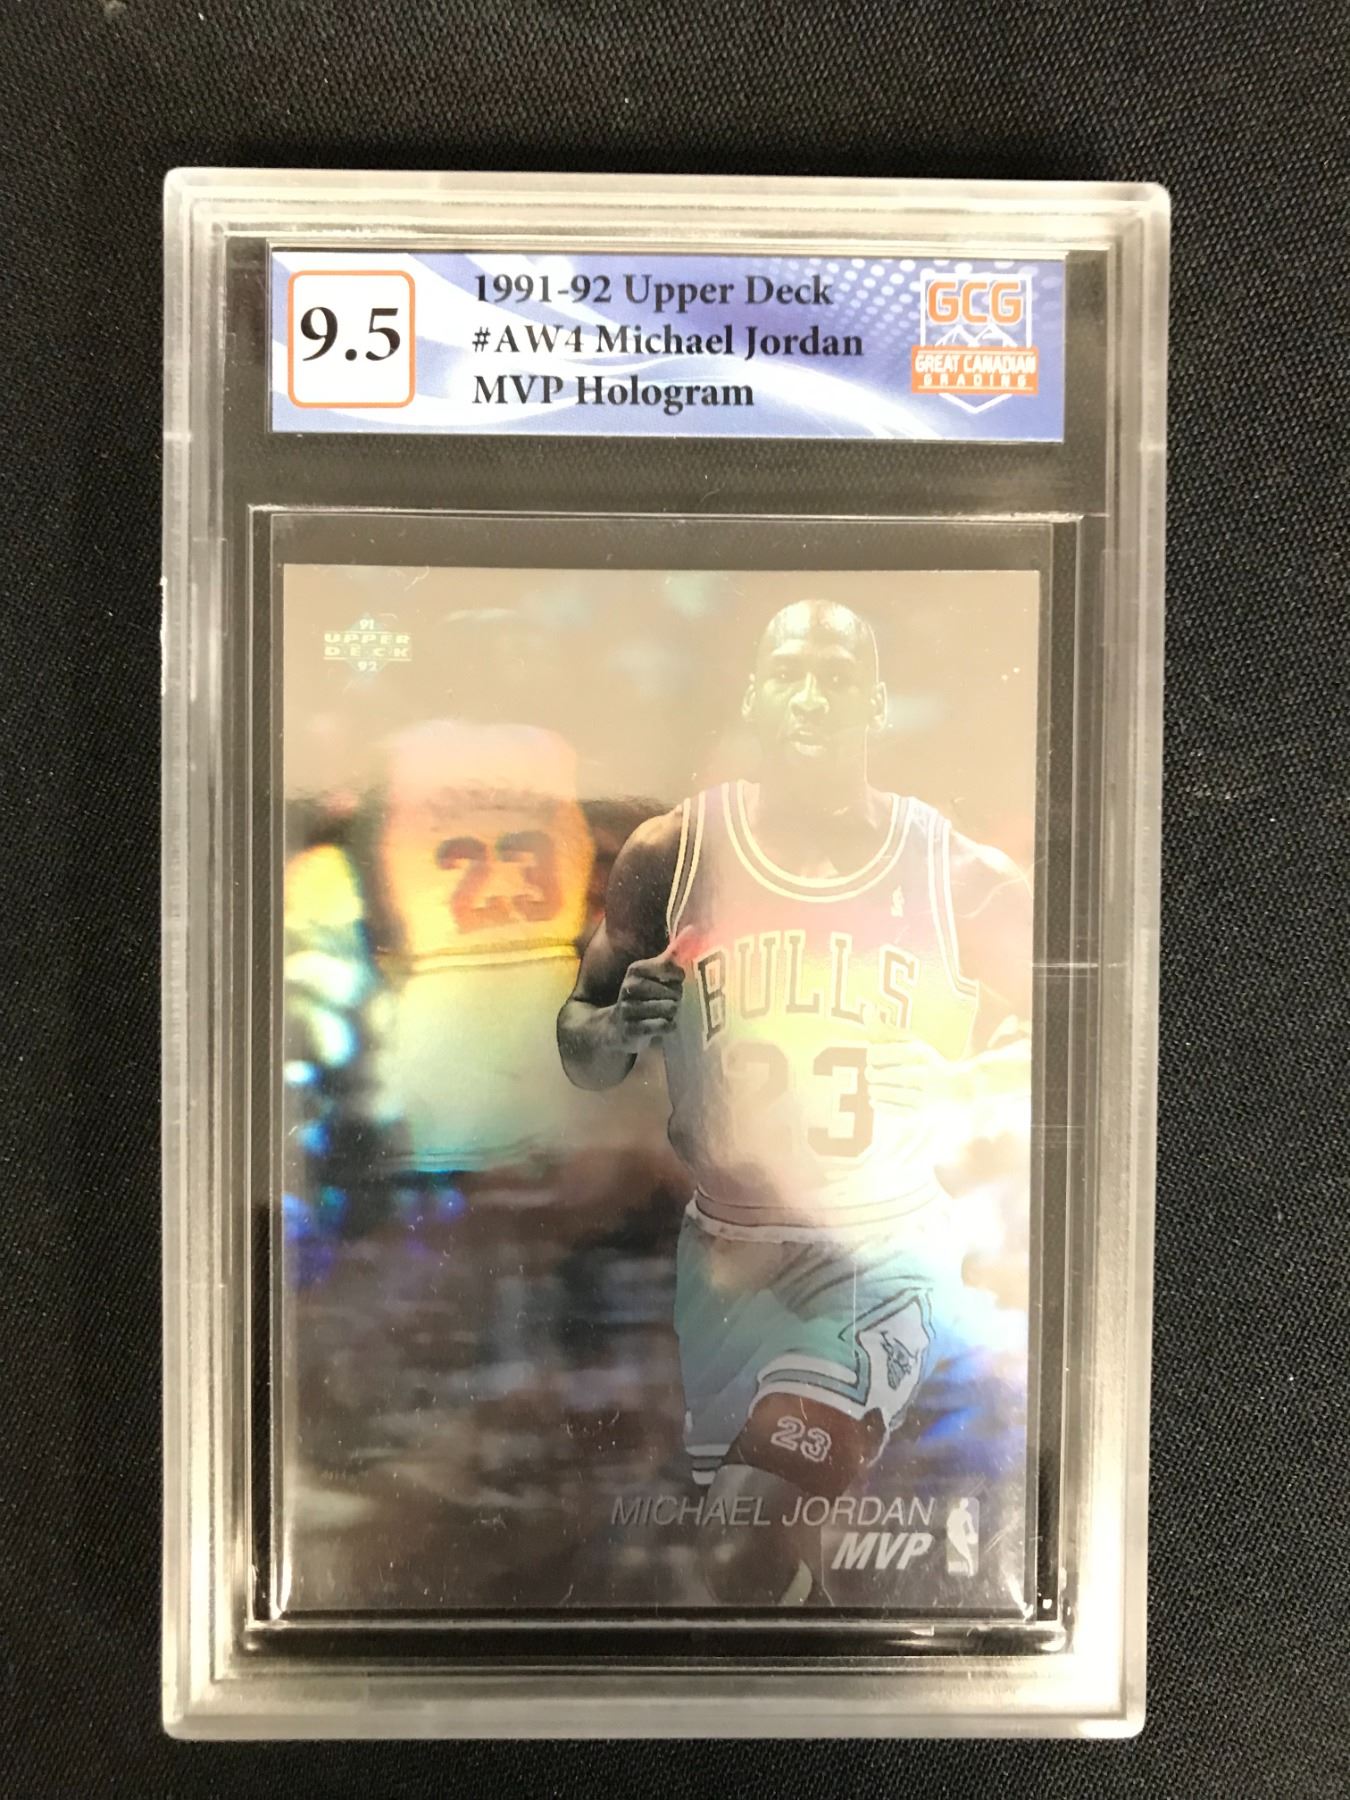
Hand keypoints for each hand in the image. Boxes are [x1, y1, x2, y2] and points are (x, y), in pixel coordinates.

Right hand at [609, 927, 696, 1050]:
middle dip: (676, 999)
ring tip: (662, 1014)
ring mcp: (629, 1009)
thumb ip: (673, 952)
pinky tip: (660, 1026)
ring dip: (672, 1014)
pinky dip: (668, 1027)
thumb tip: (692, 929)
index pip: (674, 970)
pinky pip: (665, 1026)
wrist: (614, 1027)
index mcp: (636, 969)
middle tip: (666, 1002)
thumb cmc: (641, 996)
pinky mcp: (632, 1030)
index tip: (671, 983)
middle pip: (675, 992)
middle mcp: (630, 987)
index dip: (678, 979)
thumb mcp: (652, 973)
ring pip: (671, 1010)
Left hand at [865, 1037, 959, 1113]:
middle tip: (873, 1074)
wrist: (960, 1090)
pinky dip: (878, 1104)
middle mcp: (920, 1073)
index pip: (876, 1053)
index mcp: (916, 1053)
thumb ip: (885, 1030)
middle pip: (876, 1074)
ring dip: (873, 1090)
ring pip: (880, 1093)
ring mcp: (920, 1095)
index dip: (870, 1056)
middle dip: (871, 1073)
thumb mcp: (912, 1043)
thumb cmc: (928, 1063)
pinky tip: (876, 1100)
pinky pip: (889, 1109)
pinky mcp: (918, 1112)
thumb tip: (865, 1009)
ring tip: (875, 1087)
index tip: (876, 1058)